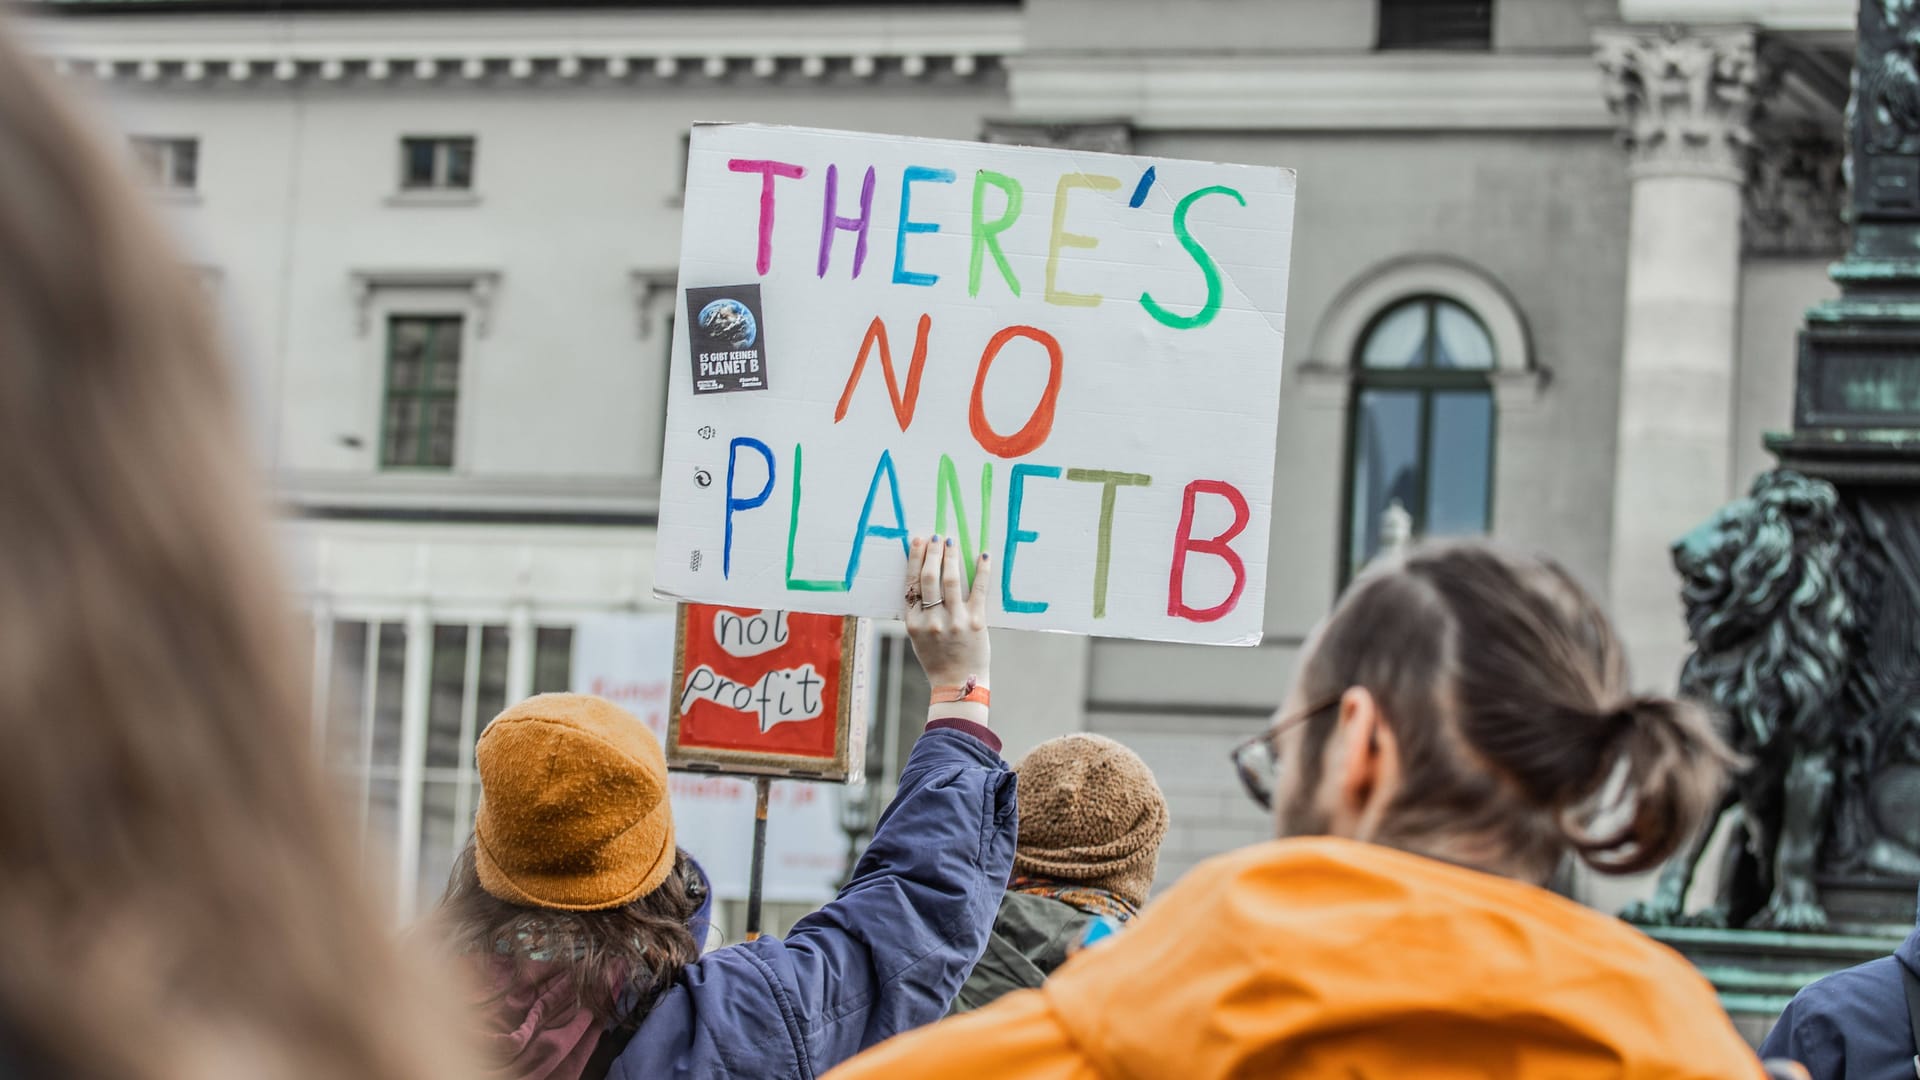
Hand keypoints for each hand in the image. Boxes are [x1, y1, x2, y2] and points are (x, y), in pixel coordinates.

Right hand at [903, 535, 991, 692]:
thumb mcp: (918, 636)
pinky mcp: (976, 622)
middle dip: (932, 552)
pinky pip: (979, 590)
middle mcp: (932, 620)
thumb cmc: (936, 658)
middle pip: (929, 577)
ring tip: (952, 542)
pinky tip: (983, 555)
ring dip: (951, 557)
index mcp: (914, 622)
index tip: (918, 541)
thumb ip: (918, 610)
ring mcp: (954, 620)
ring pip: (951, 580)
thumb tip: (922, 575)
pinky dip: (982, 570)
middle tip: (936, 536)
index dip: (915, 559)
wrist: (957, 684)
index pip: (912, 583)